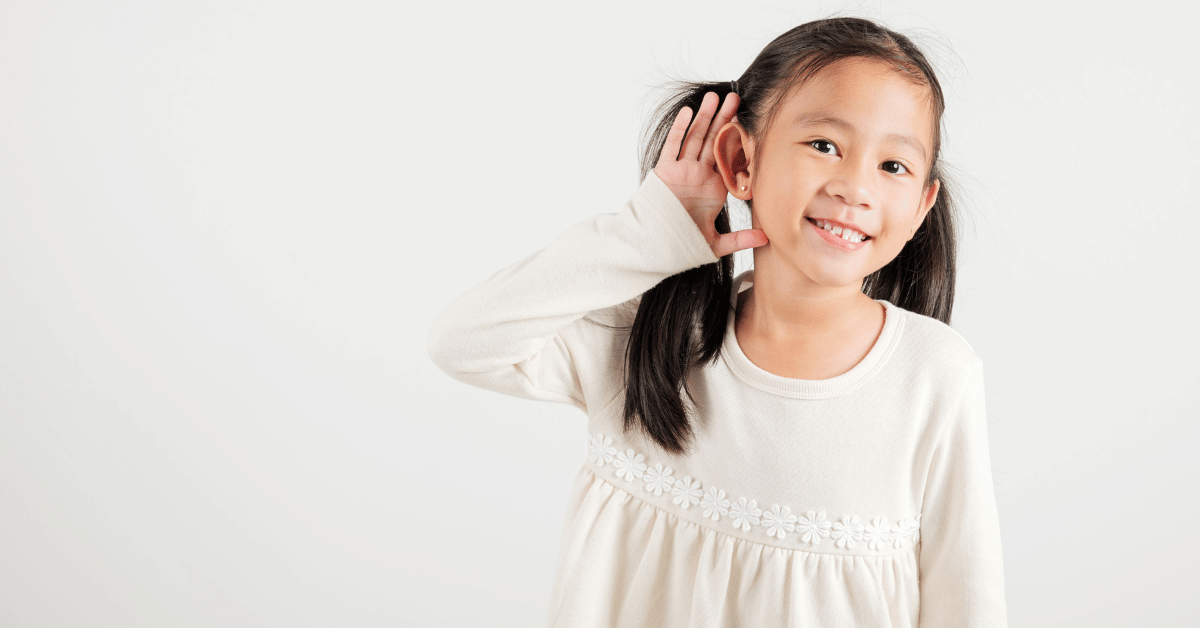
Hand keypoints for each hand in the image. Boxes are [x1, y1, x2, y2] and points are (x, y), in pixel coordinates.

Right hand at [653, 91, 767, 257]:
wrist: (655, 245)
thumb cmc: (682, 243)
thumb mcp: (715, 243)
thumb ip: (740, 239)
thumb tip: (766, 238)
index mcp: (713, 186)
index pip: (728, 158)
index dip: (737, 139)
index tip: (748, 121)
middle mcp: (698, 174)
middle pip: (713, 141)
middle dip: (724, 119)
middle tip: (735, 98)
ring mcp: (682, 170)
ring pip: (695, 138)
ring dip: (705, 117)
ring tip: (714, 96)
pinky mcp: (665, 171)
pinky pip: (673, 146)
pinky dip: (680, 129)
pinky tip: (689, 112)